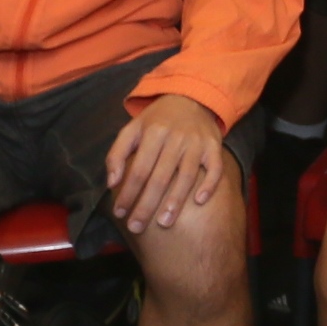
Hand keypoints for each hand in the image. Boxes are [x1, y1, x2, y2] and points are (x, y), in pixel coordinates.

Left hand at [103, 95, 230, 235]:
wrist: (190, 98)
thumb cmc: (157, 120)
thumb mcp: (131, 129)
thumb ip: (116, 154)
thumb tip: (112, 183)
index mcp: (153, 133)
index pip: (138, 170)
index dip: (128, 193)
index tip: (120, 213)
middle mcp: (176, 138)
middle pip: (160, 178)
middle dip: (147, 205)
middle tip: (137, 227)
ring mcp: (197, 143)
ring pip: (187, 176)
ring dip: (175, 201)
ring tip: (165, 223)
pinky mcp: (214, 147)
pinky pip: (214, 169)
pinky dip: (209, 185)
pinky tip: (199, 201)